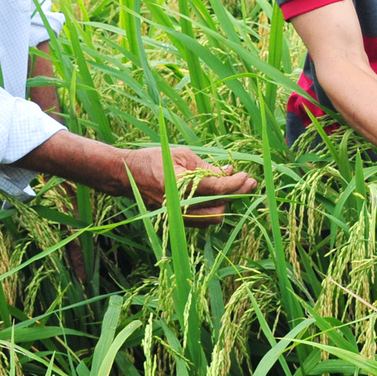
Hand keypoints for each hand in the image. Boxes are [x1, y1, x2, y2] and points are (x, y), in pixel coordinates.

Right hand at [117, 145, 254, 224]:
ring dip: (226, 202)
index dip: (236, 184)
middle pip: (219, 208)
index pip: (217, 189)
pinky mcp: (176, 219)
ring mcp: (177, 215)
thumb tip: (229, 172)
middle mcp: (180, 205)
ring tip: (237, 185)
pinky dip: (214, 206)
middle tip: (249, 181)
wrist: (127, 175)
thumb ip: (207, 167)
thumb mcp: (182, 156)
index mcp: (181, 186)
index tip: (247, 176)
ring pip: (212, 217)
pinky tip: (220, 192)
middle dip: (236, 195)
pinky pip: (202, 218)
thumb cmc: (154, 159)